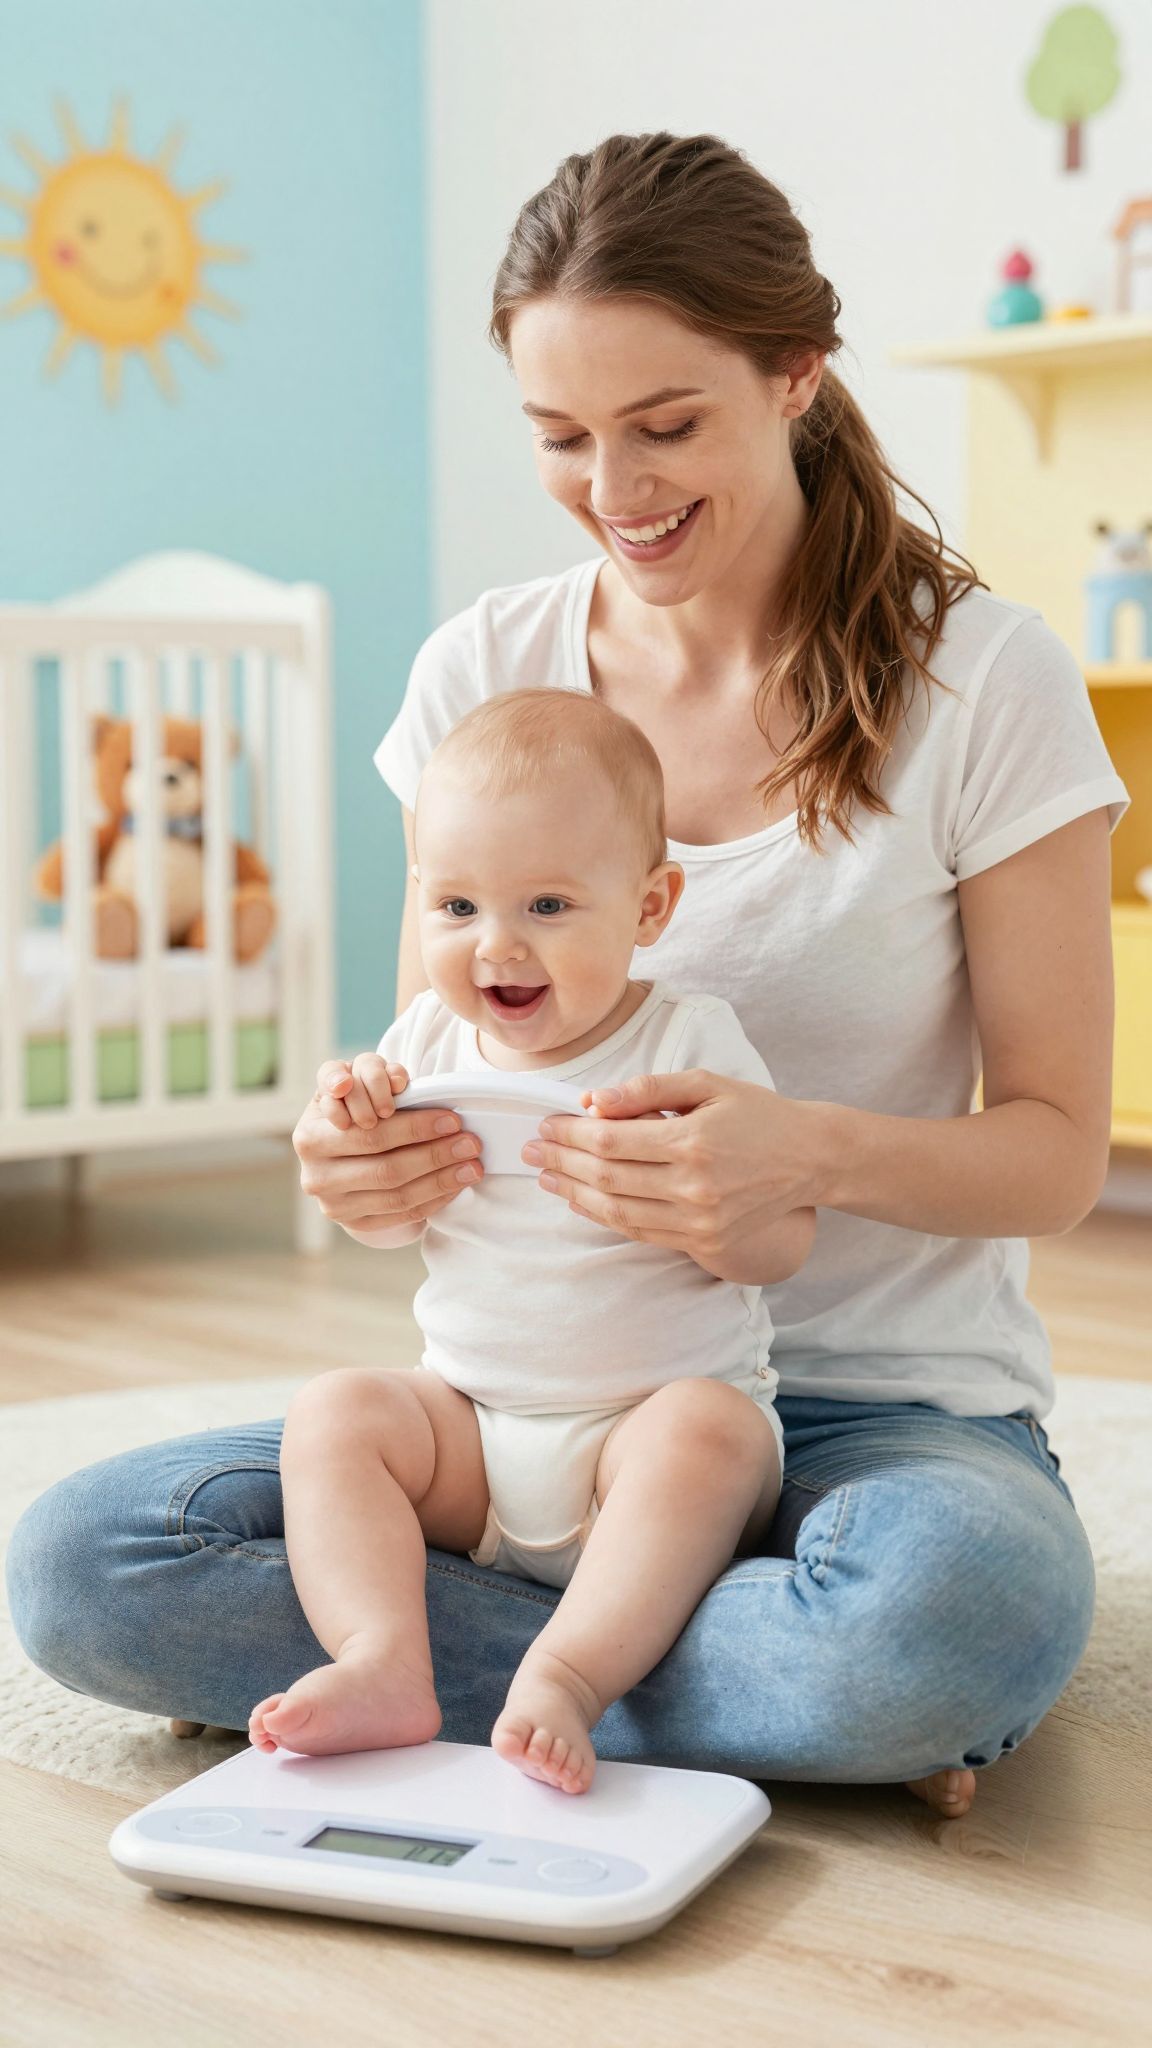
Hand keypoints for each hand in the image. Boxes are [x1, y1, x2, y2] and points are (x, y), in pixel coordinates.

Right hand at [294, 1054, 483, 1232]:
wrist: (337, 1151)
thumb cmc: (353, 1108)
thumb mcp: (354, 1085)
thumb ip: (371, 1074)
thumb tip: (400, 1079)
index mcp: (310, 1136)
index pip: (370, 1134)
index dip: (413, 1128)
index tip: (451, 1119)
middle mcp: (315, 1176)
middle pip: (386, 1168)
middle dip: (435, 1154)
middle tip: (470, 1141)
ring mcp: (333, 1205)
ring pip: (397, 1195)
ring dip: (442, 1179)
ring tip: (473, 1164)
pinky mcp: (353, 1223)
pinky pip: (402, 1215)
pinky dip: (435, 1199)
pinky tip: (458, 1184)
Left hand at [521, 1069, 831, 1263]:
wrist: (810, 1159)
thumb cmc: (758, 1114)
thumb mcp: (706, 1085)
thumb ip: (647, 1089)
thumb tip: (592, 1101)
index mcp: (692, 1141)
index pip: (610, 1141)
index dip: (570, 1134)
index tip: (546, 1124)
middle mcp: (693, 1185)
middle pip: (606, 1178)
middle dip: (562, 1162)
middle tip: (532, 1150)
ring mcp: (699, 1220)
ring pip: (617, 1211)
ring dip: (574, 1194)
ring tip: (546, 1177)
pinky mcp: (704, 1242)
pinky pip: (641, 1231)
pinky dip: (605, 1217)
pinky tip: (581, 1202)